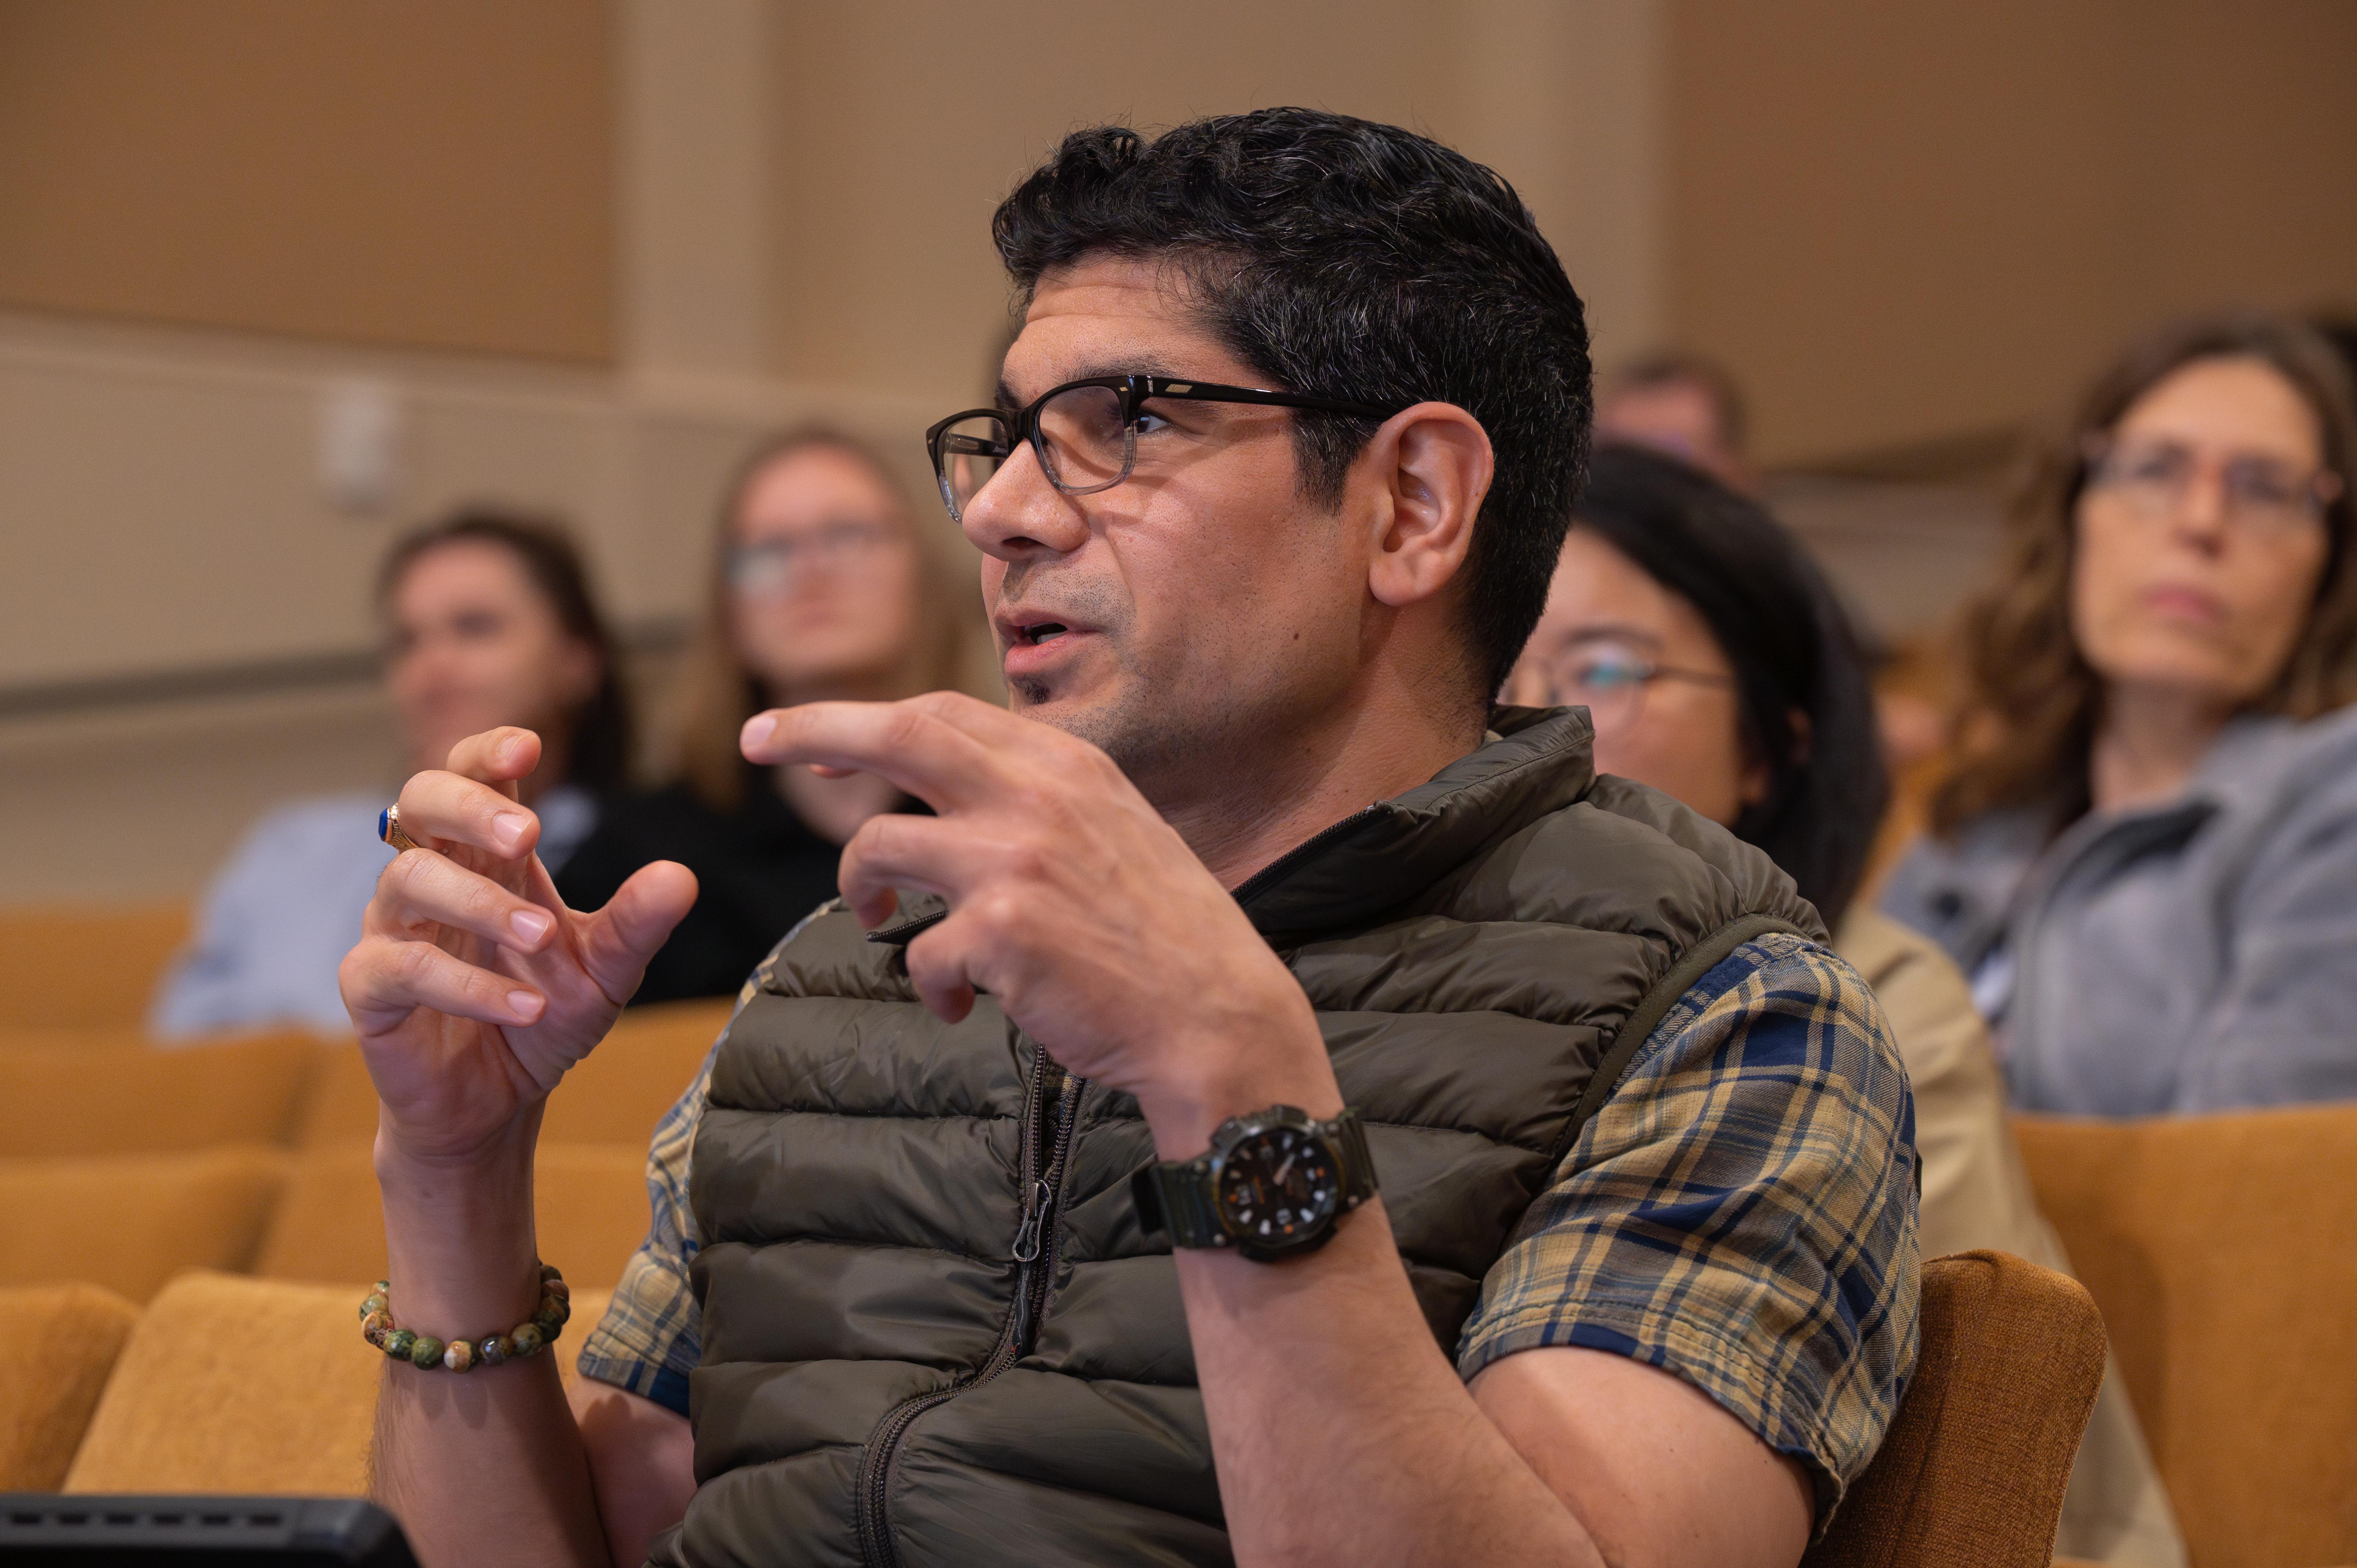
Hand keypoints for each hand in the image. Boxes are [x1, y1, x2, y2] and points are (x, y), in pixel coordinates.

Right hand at [339, 727, 697, 1164]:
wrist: (500, 1099)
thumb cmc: (544, 1013)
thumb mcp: (605, 970)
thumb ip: (636, 923)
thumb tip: (682, 876)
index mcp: (485, 857)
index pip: (469, 775)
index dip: (488, 753)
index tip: (529, 749)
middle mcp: (432, 878)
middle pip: (420, 801)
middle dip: (472, 808)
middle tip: (529, 836)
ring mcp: (394, 928)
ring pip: (408, 880)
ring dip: (481, 904)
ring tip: (541, 936)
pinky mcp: (370, 987)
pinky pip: (401, 968)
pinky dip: (467, 986)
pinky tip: (525, 1008)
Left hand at [741, 693, 1335, 1151]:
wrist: (1215, 1017)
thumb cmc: (1165, 937)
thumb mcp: (1115, 831)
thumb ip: (1041, 800)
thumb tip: (955, 793)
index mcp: (1067, 766)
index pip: (945, 713)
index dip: (866, 720)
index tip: (812, 739)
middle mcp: (1038, 796)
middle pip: (898, 735)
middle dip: (812, 729)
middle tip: (753, 738)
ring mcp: (1016, 860)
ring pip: (879, 848)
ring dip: (862, 887)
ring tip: (880, 919)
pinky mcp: (1001, 934)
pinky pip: (920, 956)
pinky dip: (931, 988)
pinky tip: (964, 1008)